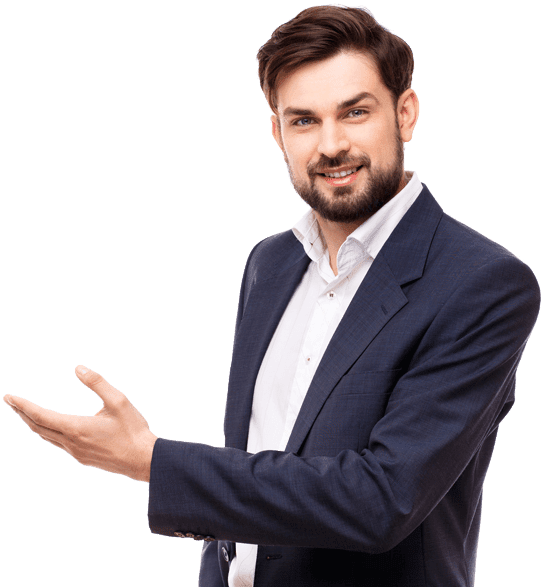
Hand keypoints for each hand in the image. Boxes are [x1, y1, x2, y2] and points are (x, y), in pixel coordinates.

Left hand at [3, 365, 157, 481]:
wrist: (144, 460)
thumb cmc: (133, 430)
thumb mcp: (119, 400)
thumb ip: (97, 383)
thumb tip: (78, 368)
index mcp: (76, 428)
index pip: (40, 415)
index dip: (23, 405)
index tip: (9, 396)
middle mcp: (71, 442)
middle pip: (38, 427)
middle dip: (22, 413)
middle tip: (10, 401)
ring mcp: (76, 452)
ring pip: (47, 437)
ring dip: (34, 423)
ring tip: (25, 412)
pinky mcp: (82, 457)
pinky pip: (58, 443)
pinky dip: (47, 432)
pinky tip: (51, 427)